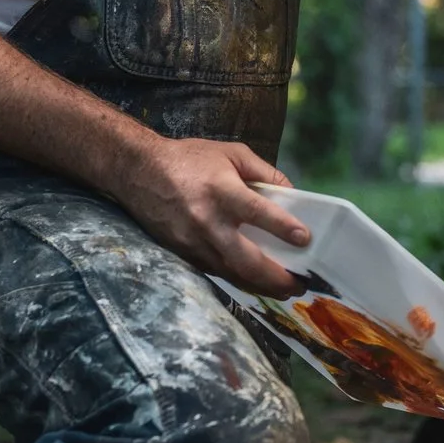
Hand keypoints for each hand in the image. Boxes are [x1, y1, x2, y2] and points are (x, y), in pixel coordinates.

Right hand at [110, 135, 312, 296]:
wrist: (138, 171)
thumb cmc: (190, 159)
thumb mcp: (232, 153)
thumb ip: (265, 172)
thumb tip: (292, 194)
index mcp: (221, 190)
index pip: (257, 212)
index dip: (283, 227)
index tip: (305, 239)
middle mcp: (207, 221)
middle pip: (245, 259)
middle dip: (275, 277)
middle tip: (299, 284)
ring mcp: (192, 242)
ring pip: (231, 273)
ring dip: (259, 285)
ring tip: (284, 289)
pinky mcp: (182, 253)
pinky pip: (215, 272)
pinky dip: (237, 279)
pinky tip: (255, 282)